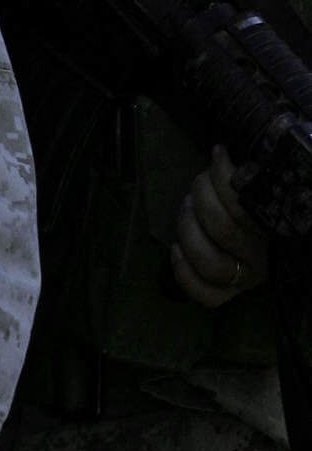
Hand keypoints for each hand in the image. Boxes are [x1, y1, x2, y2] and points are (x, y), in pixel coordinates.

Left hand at [170, 146, 268, 308]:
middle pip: (224, 230)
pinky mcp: (226, 296)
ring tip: (186, 208)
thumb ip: (245, 180)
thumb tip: (220, 153)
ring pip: (211, 262)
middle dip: (201, 199)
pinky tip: (175, 249)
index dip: (224, 177)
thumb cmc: (255, 207)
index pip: (248, 205)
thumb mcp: (256, 192)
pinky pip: (206, 296)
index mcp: (276, 229)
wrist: (265, 247)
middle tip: (197, 185)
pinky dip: (184, 273)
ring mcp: (244, 281)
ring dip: (188, 229)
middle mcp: (262, 259)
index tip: (217, 153)